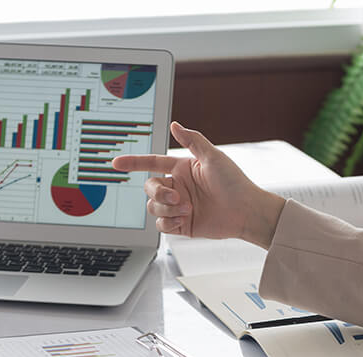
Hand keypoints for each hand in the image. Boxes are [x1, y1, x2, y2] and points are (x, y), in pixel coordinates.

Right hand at [111, 122, 286, 246]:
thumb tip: (175, 124)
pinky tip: (183, 220)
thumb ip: (192, 140)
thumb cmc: (234, 182)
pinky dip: (169, 222)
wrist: (246, 212)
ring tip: (187, 209)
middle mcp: (177, 187)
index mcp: (182, 169)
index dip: (134, 162)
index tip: (116, 163)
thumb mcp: (213, 157)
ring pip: (153, 208)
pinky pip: (161, 225)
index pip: (152, 163)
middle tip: (177, 197)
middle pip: (149, 188)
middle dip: (158, 193)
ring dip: (166, 209)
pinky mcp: (181, 225)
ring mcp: (178, 207)